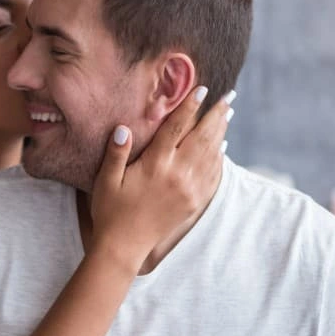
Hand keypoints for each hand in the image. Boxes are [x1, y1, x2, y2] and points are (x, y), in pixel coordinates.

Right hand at [89, 85, 233, 269]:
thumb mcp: (105, 180)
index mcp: (155, 165)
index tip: (202, 89)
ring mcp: (189, 190)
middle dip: (216, 114)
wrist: (124, 246)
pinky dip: (220, 158)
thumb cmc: (110, 210)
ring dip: (222, 132)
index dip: (189, 106)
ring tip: (228, 114)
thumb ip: (116, 152)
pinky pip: (213, 176)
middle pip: (202, 137)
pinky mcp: (194, 203)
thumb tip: (123, 127)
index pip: (176, 128)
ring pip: (212, 154)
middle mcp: (177, 175)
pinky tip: (223, 147)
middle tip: (229, 96)